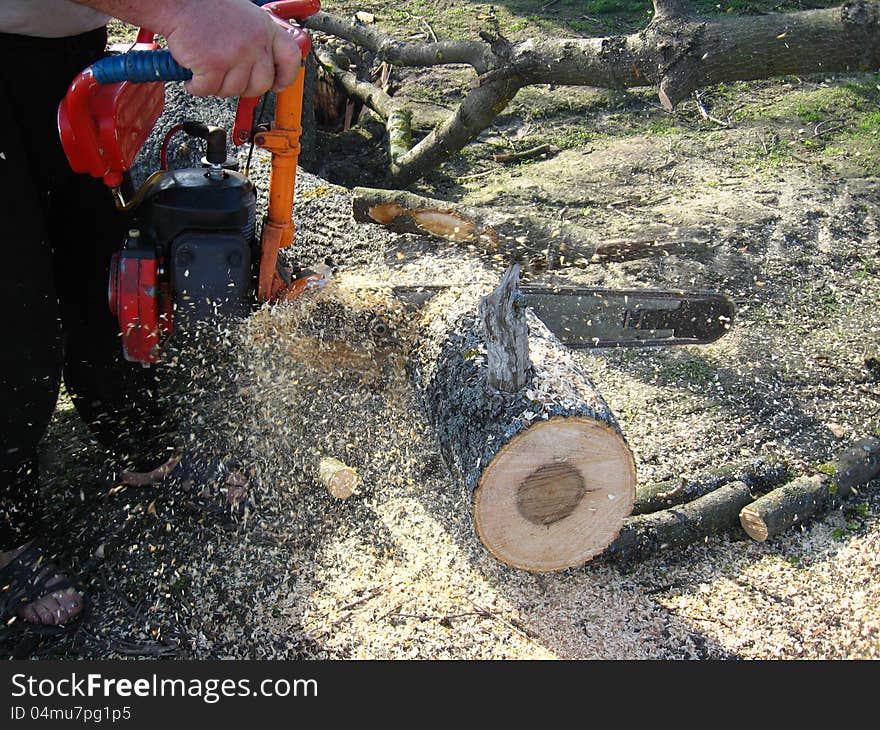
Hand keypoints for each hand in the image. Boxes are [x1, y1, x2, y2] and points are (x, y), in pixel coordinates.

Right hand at [162, 0, 301, 97]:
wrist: (177, 2)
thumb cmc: (205, 7)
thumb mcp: (244, 18)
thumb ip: (257, 40)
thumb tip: (264, 68)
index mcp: (265, 28)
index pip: (290, 58)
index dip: (286, 76)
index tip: (277, 84)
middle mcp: (255, 41)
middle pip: (262, 84)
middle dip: (244, 88)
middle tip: (228, 79)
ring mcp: (236, 54)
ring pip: (235, 90)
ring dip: (218, 86)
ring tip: (207, 70)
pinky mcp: (215, 65)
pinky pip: (210, 90)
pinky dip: (198, 87)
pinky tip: (193, 76)